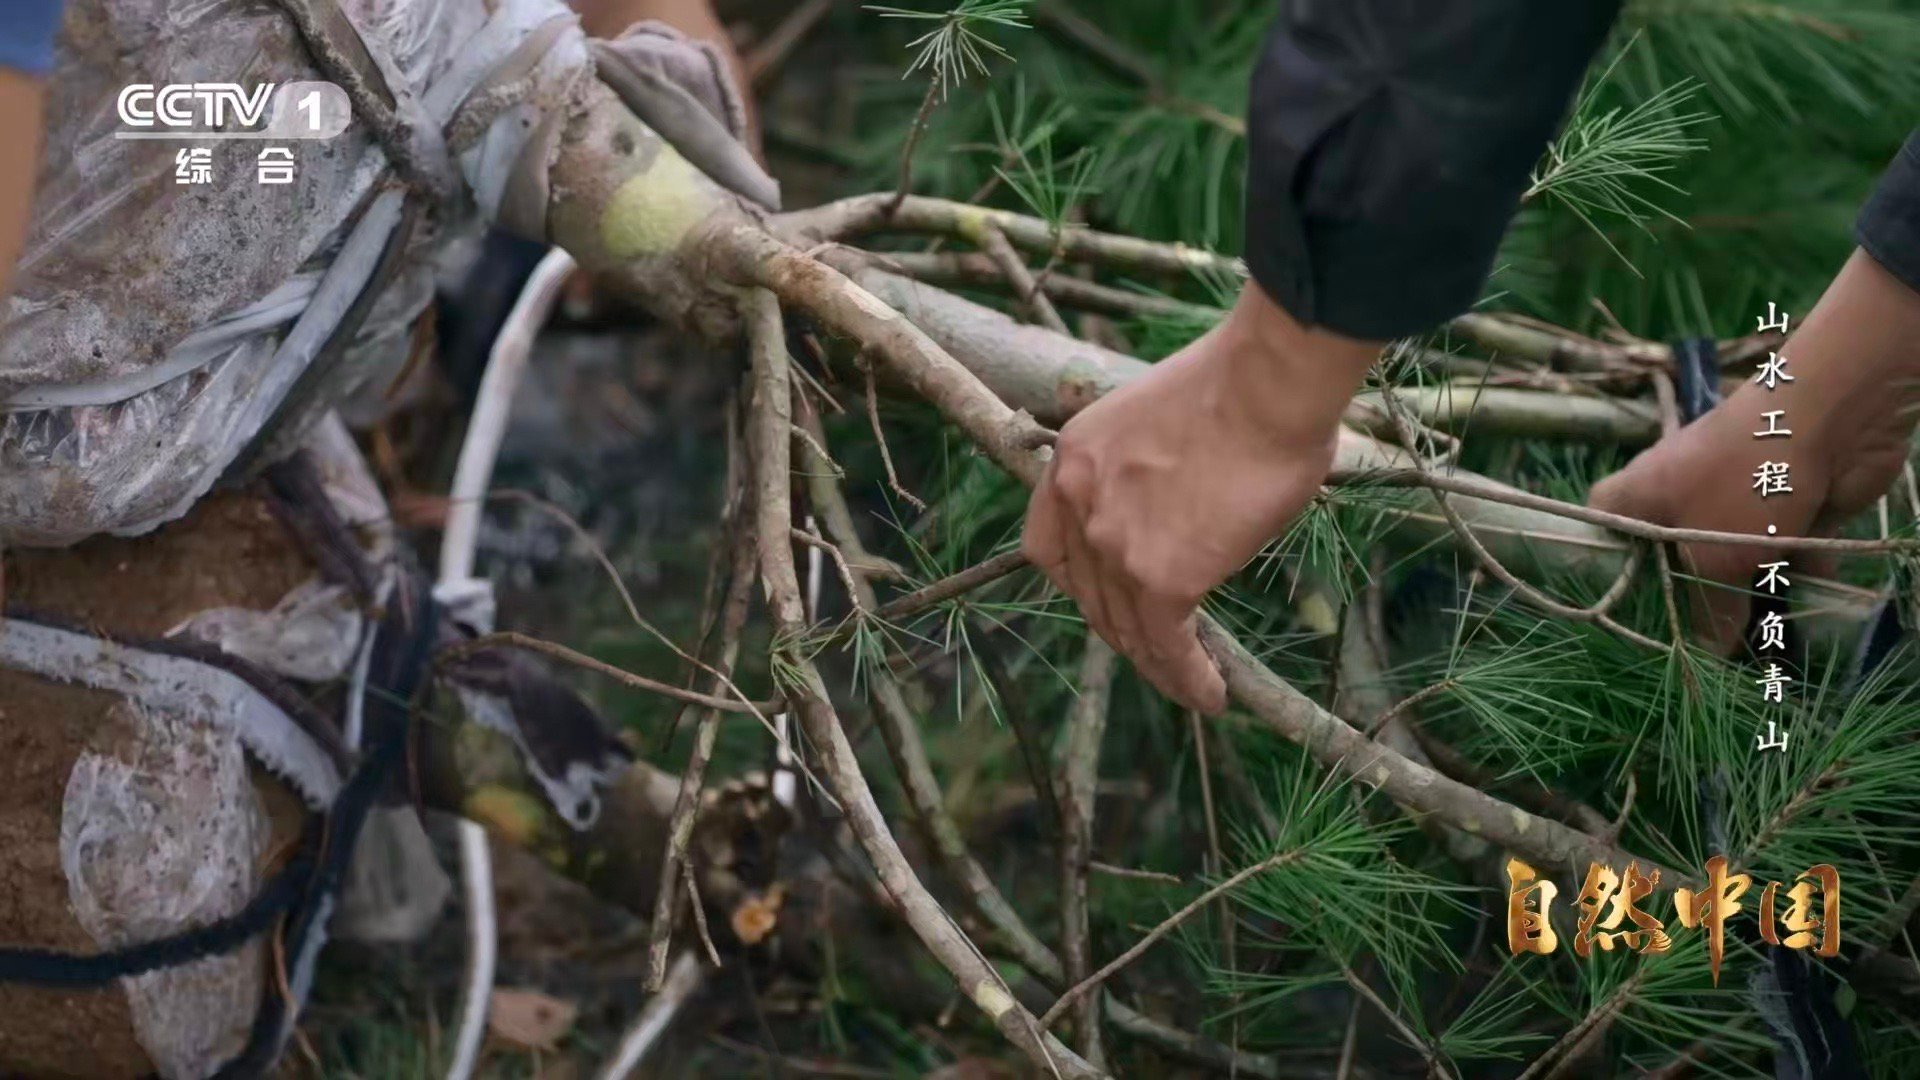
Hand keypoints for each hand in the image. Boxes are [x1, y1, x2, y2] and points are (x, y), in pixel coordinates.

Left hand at [1021, 283, 1380, 712]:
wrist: (1267, 382)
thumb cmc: (1240, 387)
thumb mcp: (1157, 424)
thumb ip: (1147, 474)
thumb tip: (1183, 504)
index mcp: (1073, 460)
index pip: (1047, 547)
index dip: (1076, 583)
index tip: (1108, 599)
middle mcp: (1078, 504)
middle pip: (1088, 594)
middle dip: (1123, 626)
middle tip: (1160, 648)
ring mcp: (1114, 545)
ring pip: (1126, 627)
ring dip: (1158, 663)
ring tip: (1190, 686)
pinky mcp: (1162, 577)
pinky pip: (1168, 646)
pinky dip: (1188, 678)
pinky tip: (1210, 695)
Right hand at [1589, 248, 1919, 651]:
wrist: (1829, 420)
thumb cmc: (1741, 483)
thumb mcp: (1715, 558)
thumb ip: (1710, 609)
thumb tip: (1711, 653)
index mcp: (1638, 495)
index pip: (1601, 528)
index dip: (1607, 568)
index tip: (1624, 612)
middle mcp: (1680, 494)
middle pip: (1674, 556)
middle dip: (1693, 598)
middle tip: (1696, 643)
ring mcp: (1734, 497)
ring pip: (1732, 557)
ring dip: (1750, 593)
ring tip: (1757, 642)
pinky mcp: (1784, 503)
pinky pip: (1781, 550)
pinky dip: (1794, 573)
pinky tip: (1805, 612)